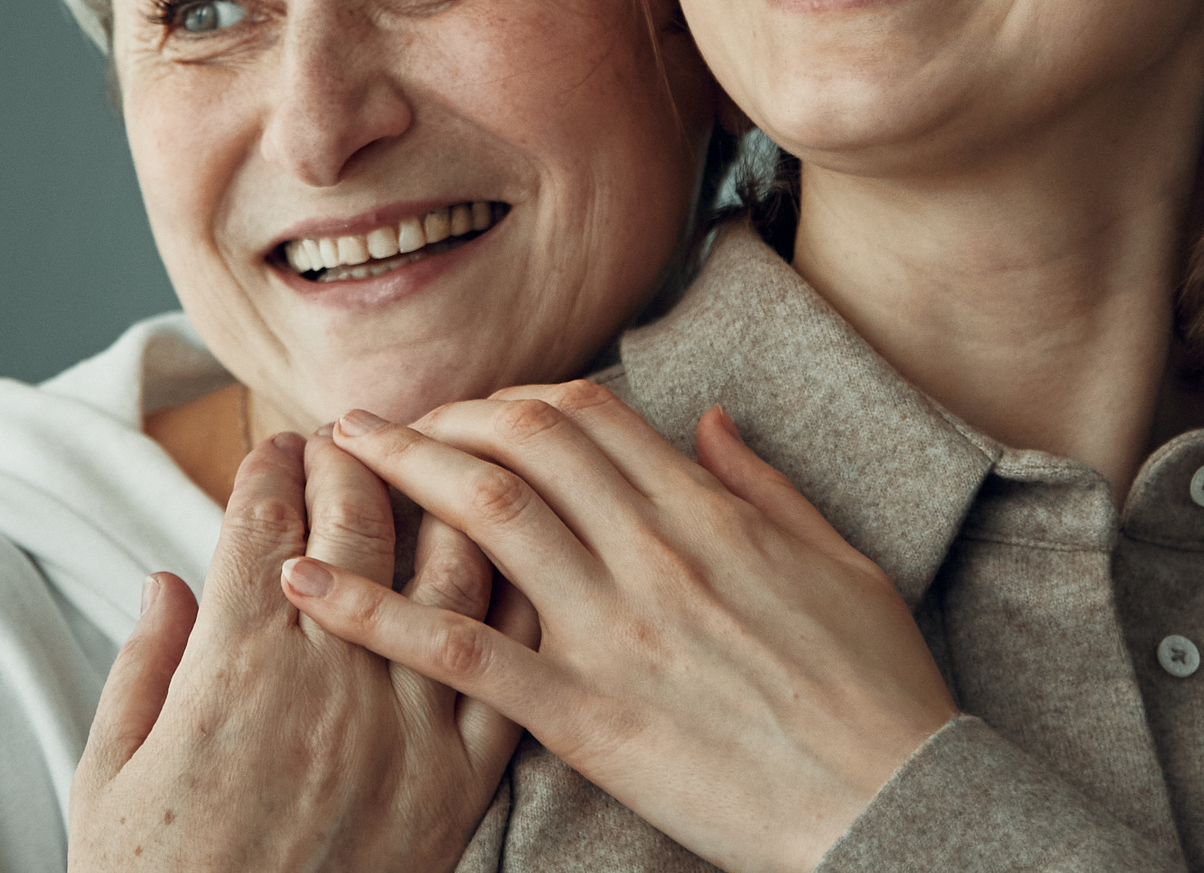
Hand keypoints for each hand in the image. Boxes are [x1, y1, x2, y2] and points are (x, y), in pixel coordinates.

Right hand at [69, 429, 535, 872]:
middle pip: (356, 522)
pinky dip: (510, 600)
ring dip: (440, 503)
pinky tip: (508, 563)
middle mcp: (325, 680)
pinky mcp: (455, 784)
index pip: (261, 523)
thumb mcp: (106, 775)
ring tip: (432, 475)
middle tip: (349, 439)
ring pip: (443, 571)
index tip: (277, 445)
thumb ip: (141, 665)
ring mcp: (401, 728)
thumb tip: (168, 578)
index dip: (270, 467)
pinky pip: (502, 669)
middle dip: (354, 458)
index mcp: (230, 668)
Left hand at [277, 383, 956, 872]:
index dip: (510, 399)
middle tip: (384, 423)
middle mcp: (653, 554)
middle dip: (441, 419)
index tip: (471, 410)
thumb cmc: (878, 691)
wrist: (895, 804)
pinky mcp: (583, 713)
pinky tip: (308, 585)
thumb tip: (709, 417)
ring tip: (335, 458)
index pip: (585, 417)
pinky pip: (461, 649)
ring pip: (486, 517)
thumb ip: (764, 483)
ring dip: (399, 472)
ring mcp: (614, 630)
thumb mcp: (840, 561)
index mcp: (709, 515)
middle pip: (522, 445)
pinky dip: (374, 610)